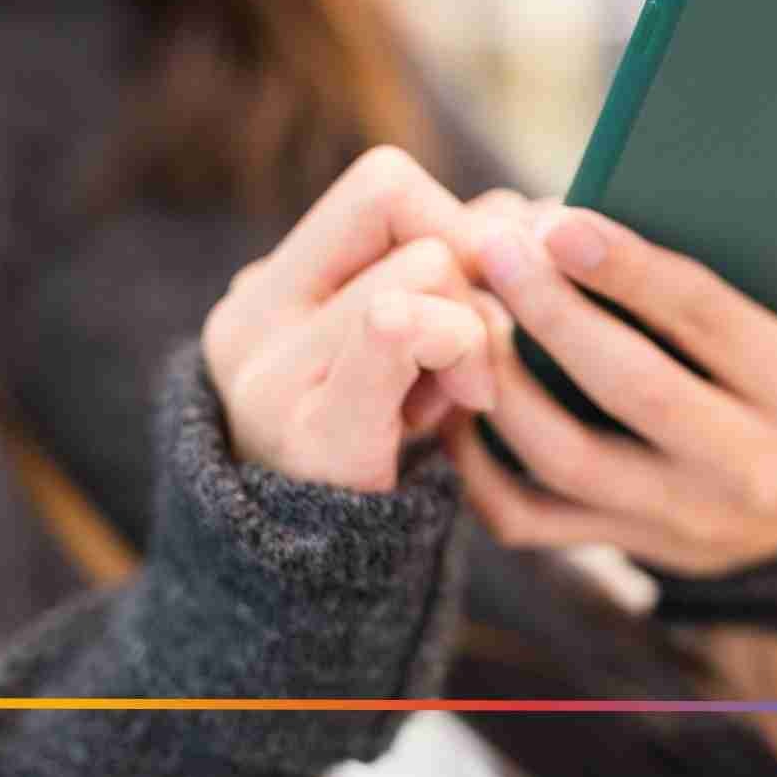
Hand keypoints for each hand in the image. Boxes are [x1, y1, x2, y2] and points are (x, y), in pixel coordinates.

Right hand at [201, 147, 496, 491]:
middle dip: (472, 271)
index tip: (482, 289)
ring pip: (422, 271)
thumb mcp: (400, 346)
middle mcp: (249, 322)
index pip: (383, 183)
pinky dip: (455, 348)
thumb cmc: (390, 453)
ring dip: (476, 330)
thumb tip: (526, 214)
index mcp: (268, 287)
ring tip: (461, 395)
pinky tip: (465, 406)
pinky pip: (396, 326)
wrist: (325, 593)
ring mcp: (269, 380)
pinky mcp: (313, 434)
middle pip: (405, 212)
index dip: (457, 219)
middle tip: (478, 351)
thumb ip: (445, 271)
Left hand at [445, 162, 776, 575]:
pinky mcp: (624, 550)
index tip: (561, 218)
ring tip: (457, 308)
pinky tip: (449, 392)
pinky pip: (531, 518)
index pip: (707, 321)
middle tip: (488, 243)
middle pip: (630, 388)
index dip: (630, 271)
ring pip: (566, 459)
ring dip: (500, 383)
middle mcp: (748, 466)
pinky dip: (476, 464)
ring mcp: (682, 520)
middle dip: (550, 314)